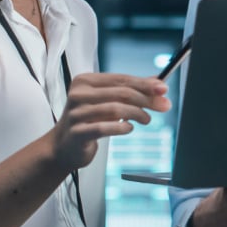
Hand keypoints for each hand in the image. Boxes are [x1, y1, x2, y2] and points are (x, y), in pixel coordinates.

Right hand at [49, 73, 169, 172]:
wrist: (63, 146)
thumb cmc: (88, 121)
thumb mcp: (107, 102)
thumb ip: (129, 91)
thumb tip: (158, 84)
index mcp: (85, 81)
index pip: (121, 79)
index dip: (145, 83)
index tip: (163, 88)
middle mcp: (78, 94)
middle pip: (121, 93)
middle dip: (146, 99)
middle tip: (163, 106)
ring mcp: (76, 113)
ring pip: (116, 108)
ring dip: (137, 113)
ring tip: (146, 119)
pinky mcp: (77, 132)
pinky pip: (104, 128)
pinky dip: (122, 127)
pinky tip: (129, 128)